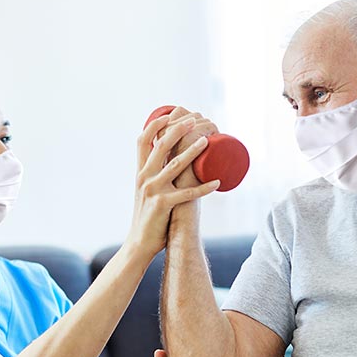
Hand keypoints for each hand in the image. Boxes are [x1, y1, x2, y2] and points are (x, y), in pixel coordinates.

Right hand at [127, 116, 220, 259]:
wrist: (139, 243)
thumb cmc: (149, 216)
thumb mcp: (146, 191)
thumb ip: (155, 176)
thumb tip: (171, 161)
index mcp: (140, 172)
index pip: (142, 140)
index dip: (156, 124)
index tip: (170, 114)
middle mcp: (144, 177)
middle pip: (159, 146)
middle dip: (177, 130)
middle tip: (194, 120)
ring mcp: (153, 190)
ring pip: (174, 165)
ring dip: (192, 151)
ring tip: (207, 141)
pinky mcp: (163, 204)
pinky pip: (188, 194)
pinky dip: (204, 188)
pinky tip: (218, 183)